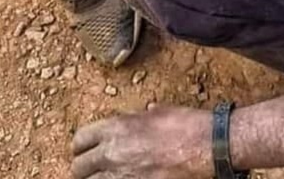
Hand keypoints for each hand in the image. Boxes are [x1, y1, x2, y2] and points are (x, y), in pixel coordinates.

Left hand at [71, 106, 212, 178]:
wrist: (204, 146)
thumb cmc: (185, 125)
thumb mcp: (158, 112)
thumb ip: (141, 116)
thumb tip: (144, 113)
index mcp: (115, 127)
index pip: (79, 140)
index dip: (82, 147)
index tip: (87, 152)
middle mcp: (111, 152)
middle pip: (78, 168)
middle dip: (86, 169)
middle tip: (96, 170)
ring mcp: (119, 175)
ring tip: (111, 177)